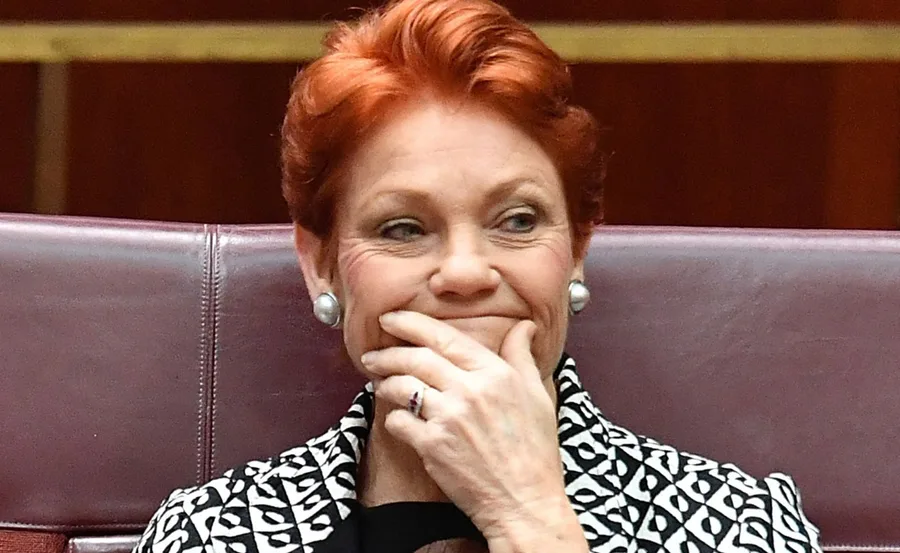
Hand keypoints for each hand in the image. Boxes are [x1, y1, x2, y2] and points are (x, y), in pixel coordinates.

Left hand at [360, 311, 576, 543]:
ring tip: (378, 382)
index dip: (411, 323)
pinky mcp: (433, 447)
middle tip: (372, 353)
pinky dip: (393, 417)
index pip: (444, 337)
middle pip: (416, 358)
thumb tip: (524, 326)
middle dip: (388, 352)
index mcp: (495, 374)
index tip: (391, 318)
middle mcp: (470, 391)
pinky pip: (399, 421)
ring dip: (384, 382)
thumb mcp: (537, 395)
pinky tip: (396, 417)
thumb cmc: (535, 450)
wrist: (525, 500)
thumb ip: (522, 356)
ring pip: (402, 387)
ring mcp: (449, 419)